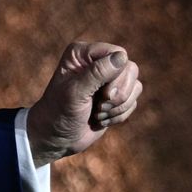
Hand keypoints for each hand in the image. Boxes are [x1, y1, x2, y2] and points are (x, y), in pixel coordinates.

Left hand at [25, 40, 141, 167]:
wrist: (56, 138)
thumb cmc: (59, 112)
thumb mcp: (75, 92)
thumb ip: (97, 73)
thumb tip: (122, 57)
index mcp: (81, 54)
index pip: (117, 53)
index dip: (117, 75)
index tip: (104, 94)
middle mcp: (97, 62)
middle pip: (130, 69)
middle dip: (118, 94)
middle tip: (99, 106)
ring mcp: (109, 79)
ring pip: (135, 85)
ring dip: (118, 106)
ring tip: (97, 113)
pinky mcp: (117, 96)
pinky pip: (133, 101)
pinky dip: (119, 114)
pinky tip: (100, 119)